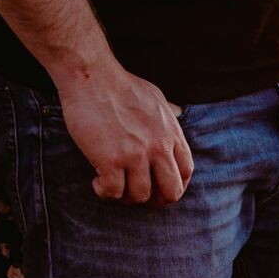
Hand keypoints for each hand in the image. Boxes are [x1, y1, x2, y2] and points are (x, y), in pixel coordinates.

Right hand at [59, 66, 192, 204]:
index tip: (159, 187)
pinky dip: (104, 192)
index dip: (175, 185)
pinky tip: (97, 181)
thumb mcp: (156, 97)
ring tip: (113, 184)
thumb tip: (179, 114)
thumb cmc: (120, 85)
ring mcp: (135, 155)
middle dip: (156, 200)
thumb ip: (169, 113)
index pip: (186, 171)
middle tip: (139, 195)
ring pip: (139, 196)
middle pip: (171, 192)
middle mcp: (158, 147)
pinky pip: (113, 192)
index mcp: (171, 133)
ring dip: (126, 197)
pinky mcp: (110, 160)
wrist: (92, 77)